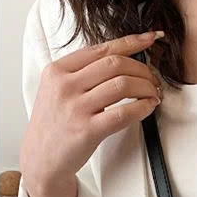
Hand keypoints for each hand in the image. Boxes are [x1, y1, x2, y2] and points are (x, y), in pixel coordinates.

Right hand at [19, 31, 163, 192]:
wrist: (42, 158)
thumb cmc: (56, 124)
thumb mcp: (58, 90)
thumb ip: (83, 73)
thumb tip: (121, 59)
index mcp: (58, 70)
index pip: (101, 49)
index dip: (131, 42)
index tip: (150, 39)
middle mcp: (65, 85)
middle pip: (115, 64)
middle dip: (143, 70)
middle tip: (154, 79)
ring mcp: (76, 107)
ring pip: (123, 85)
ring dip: (146, 88)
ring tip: (154, 94)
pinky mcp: (88, 130)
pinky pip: (123, 113)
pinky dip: (142, 107)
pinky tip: (149, 106)